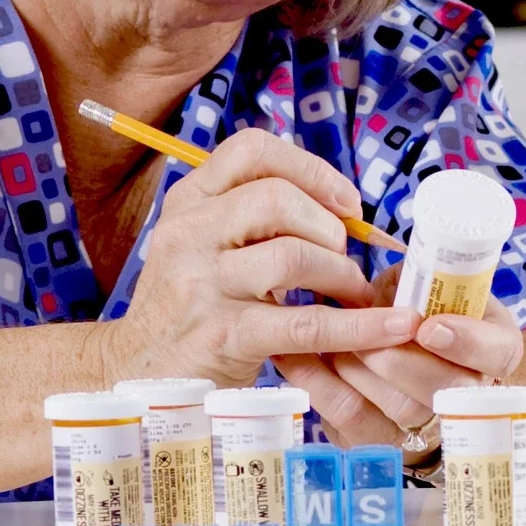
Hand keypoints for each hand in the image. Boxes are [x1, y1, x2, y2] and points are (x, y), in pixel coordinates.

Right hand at [94, 129, 418, 387]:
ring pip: (295, 256)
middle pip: (277, 198)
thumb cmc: (189, 307)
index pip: (251, 150)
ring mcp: (201, 285)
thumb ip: (251, 218)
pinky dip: (358, 326)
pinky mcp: (223, 336)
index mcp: (188, 203)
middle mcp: (188, 235)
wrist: (136, 375)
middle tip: (345, 258)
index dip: (311, 169)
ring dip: (342, 275)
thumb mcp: (203, 246)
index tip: (346, 202)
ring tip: (354, 294)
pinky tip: (389, 328)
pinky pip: (305, 323)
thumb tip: (340, 208)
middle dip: (329, 227)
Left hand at [275, 261, 525, 448]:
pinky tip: (295, 356)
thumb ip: (421, 280)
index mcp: (494, 349)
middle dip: (393, 356)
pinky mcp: (383, 443)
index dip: (465, 341)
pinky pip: (348, 418)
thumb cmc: (421, 312)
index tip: (427, 326)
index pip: (497, 352)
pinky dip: (318, 384)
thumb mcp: (434, 287)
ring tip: (322, 333)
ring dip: (353, 363)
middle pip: (439, 387)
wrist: (411, 364)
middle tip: (360, 326)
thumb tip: (384, 280)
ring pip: (391, 404)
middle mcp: (470, 395)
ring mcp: (428, 426)